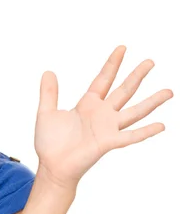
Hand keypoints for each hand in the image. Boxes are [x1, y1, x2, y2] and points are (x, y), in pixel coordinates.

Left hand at [34, 45, 173, 189]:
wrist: (51, 166)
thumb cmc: (50, 143)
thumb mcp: (46, 112)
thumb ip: (49, 93)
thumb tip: (48, 71)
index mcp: (87, 105)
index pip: (103, 80)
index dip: (112, 64)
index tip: (122, 48)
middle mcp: (101, 114)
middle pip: (123, 90)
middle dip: (136, 75)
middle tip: (150, 61)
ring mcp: (107, 128)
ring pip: (134, 111)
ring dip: (151, 102)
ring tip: (169, 91)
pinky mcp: (108, 142)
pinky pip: (130, 136)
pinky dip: (145, 131)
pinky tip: (161, 125)